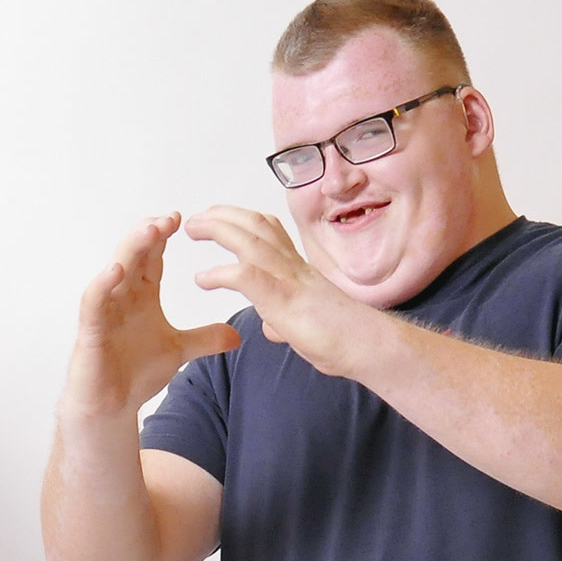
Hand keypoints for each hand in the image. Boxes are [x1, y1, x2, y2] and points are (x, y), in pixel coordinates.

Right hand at [65, 212, 240, 415]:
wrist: (113, 406)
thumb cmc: (135, 372)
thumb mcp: (180, 350)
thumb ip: (206, 338)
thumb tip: (237, 334)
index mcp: (141, 295)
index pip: (152, 257)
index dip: (164, 236)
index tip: (184, 218)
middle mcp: (121, 296)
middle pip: (135, 254)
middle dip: (151, 233)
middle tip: (171, 218)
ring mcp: (105, 310)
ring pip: (115, 268)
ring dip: (132, 248)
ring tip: (151, 230)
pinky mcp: (91, 329)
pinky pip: (94, 301)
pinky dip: (103, 283)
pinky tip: (117, 269)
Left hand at [185, 206, 364, 374]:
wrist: (367, 345)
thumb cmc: (343, 337)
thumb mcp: (305, 324)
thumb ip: (285, 320)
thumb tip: (273, 326)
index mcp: (299, 269)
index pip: (271, 231)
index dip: (244, 220)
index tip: (221, 218)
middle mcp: (294, 266)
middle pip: (257, 225)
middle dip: (225, 215)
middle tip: (198, 216)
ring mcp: (289, 280)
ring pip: (250, 240)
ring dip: (218, 229)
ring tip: (194, 228)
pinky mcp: (283, 299)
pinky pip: (247, 276)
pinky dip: (221, 273)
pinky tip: (203, 278)